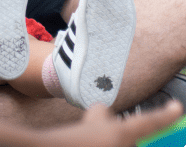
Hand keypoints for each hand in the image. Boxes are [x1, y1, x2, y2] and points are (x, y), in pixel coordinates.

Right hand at [47, 101, 182, 146]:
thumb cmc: (75, 136)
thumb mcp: (91, 118)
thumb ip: (104, 114)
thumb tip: (108, 114)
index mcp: (121, 132)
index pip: (149, 122)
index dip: (166, 115)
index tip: (178, 107)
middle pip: (130, 142)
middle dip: (115, 138)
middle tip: (93, 137)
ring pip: (122, 145)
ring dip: (107, 143)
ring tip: (89, 142)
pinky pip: (114, 145)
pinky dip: (100, 143)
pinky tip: (89, 144)